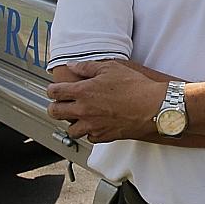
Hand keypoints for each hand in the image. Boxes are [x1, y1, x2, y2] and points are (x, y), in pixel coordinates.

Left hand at [47, 59, 166, 142]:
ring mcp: (92, 126)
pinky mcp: (103, 136)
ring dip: (72, 122)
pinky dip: (90, 132)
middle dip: (54, 107)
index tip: (54, 90)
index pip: (54, 92)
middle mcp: (83, 110)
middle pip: (55, 113)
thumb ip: (87, 67)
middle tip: (60, 104)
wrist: (152, 107)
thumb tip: (73, 66)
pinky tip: (95, 124)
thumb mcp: (111, 68)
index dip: (51, 90)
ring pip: (70, 130)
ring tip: (79, 116)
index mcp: (82, 92)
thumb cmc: (134, 86)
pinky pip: (89, 137)